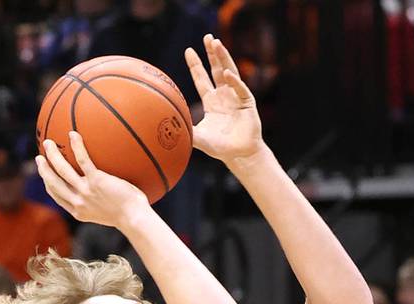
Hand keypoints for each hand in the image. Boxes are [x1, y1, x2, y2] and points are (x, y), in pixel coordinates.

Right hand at [36, 132, 148, 225]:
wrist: (135, 219)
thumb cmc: (128, 216)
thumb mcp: (108, 212)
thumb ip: (99, 202)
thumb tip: (103, 189)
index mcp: (78, 211)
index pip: (57, 196)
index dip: (48, 183)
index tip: (44, 174)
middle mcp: (78, 202)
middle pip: (53, 183)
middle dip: (43, 169)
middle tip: (39, 157)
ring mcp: (86, 192)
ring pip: (62, 170)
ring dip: (52, 155)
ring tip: (48, 143)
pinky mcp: (97, 181)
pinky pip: (83, 160)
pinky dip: (77, 146)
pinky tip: (73, 134)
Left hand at [187, 34, 263, 162]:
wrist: (240, 156)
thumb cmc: (221, 148)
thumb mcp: (200, 139)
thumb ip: (186, 132)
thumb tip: (166, 132)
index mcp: (212, 101)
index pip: (202, 78)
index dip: (196, 65)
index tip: (188, 50)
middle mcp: (224, 95)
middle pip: (216, 69)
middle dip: (212, 53)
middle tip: (207, 37)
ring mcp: (236, 97)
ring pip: (230, 72)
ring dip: (223, 58)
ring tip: (217, 43)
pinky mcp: (247, 103)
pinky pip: (240, 88)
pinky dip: (234, 81)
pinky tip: (227, 74)